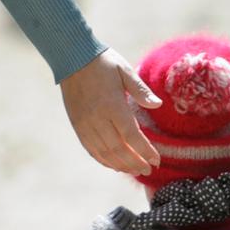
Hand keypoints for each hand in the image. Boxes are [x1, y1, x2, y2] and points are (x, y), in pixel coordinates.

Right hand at [61, 48, 162, 175]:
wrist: (72, 58)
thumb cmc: (102, 62)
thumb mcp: (125, 70)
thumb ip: (141, 90)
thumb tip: (158, 105)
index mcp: (112, 105)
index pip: (132, 135)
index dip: (145, 151)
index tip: (156, 161)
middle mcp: (98, 118)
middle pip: (119, 149)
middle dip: (135, 163)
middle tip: (148, 171)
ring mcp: (86, 124)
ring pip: (105, 153)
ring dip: (121, 165)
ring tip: (135, 171)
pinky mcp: (78, 126)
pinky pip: (91, 149)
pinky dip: (104, 160)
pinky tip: (115, 165)